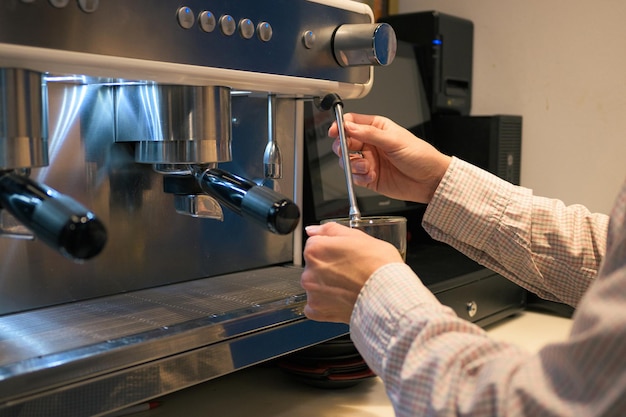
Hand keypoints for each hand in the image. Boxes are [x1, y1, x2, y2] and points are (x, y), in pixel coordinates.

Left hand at [301, 222, 403, 322]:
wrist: (390, 296)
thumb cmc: (379, 266)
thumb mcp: (359, 236)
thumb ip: (330, 230)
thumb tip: (313, 230)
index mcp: (316, 249)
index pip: (315, 244)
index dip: (332, 249)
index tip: (344, 256)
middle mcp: (309, 271)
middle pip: (314, 266)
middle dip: (328, 268)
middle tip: (350, 272)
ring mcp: (312, 292)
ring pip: (314, 285)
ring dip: (326, 286)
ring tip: (349, 287)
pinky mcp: (317, 310)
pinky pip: (314, 306)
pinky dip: (325, 304)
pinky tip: (342, 300)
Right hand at [328, 113, 451, 203]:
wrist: (430, 180)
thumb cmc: (420, 155)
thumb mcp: (395, 140)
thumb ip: (370, 134)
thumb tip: (349, 127)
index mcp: (377, 128)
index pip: (351, 123)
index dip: (340, 126)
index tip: (335, 132)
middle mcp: (371, 144)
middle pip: (345, 142)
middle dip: (343, 148)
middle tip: (348, 152)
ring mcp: (369, 161)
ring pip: (347, 161)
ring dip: (353, 165)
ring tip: (367, 167)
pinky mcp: (369, 178)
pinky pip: (354, 176)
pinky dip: (358, 177)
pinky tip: (370, 176)